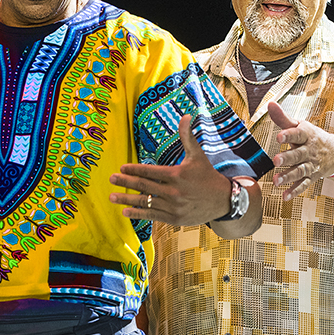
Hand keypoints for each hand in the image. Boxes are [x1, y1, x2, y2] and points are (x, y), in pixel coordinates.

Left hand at [109, 114, 230, 224]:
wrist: (222, 201)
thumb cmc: (207, 176)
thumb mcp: (198, 155)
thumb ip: (188, 137)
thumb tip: (186, 115)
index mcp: (176, 175)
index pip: (149, 171)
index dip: (133, 170)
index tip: (121, 168)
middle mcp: (173, 192)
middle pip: (143, 186)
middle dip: (125, 182)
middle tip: (111, 179)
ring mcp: (173, 207)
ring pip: (145, 202)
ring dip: (126, 199)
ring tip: (112, 196)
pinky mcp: (174, 219)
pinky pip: (152, 215)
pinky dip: (138, 214)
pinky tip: (125, 211)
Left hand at [267, 100, 333, 199]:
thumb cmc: (311, 137)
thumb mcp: (300, 125)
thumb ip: (283, 118)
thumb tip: (270, 104)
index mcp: (306, 135)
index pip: (297, 134)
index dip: (289, 135)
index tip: (279, 136)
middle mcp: (309, 151)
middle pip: (298, 155)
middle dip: (288, 158)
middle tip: (276, 160)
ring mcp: (311, 165)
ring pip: (300, 171)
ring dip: (288, 176)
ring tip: (276, 181)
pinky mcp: (311, 177)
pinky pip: (303, 185)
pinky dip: (295, 191)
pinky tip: (285, 196)